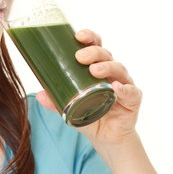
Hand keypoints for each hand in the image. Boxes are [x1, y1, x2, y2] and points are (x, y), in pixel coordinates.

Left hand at [36, 29, 142, 146]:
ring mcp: (124, 83)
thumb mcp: (70, 109)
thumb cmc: (90, 115)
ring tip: (94, 70)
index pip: (96, 46)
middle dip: (93, 52)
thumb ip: (56, 101)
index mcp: (98, 67)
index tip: (78, 35)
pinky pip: (131, 91)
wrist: (107, 138)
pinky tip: (116, 87)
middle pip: (106, 54)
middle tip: (79, 56)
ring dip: (107, 67)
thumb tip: (39, 95)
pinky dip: (124, 89)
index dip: (89, 37)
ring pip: (119, 68)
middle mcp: (112, 72)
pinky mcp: (134, 99)